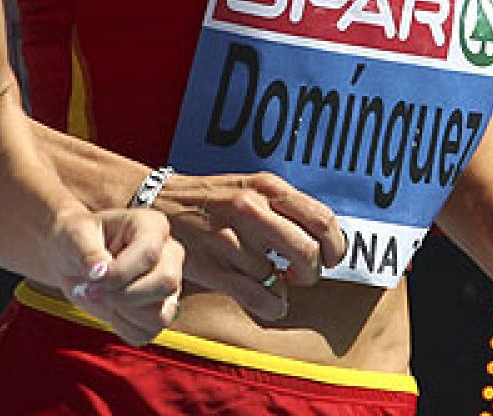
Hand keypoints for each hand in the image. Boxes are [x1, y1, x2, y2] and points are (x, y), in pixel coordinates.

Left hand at [48, 207, 183, 345]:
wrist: (72, 259)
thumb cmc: (76, 239)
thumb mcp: (75, 236)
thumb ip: (88, 253)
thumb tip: (99, 272)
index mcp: (152, 226)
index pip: (149, 253)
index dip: (119, 273)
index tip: (90, 277)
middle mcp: (169, 254)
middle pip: (165, 283)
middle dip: (123, 295)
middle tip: (91, 290)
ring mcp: (168, 285)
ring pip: (161, 314)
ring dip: (123, 313)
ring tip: (100, 297)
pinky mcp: (161, 311)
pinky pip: (149, 332)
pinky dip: (124, 327)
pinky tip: (110, 309)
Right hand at [153, 170, 344, 321]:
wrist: (156, 202)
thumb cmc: (212, 199)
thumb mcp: (250, 187)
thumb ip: (284, 206)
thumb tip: (324, 239)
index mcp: (266, 187)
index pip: (323, 220)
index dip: (335, 246)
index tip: (329, 258)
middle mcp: (251, 209)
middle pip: (308, 252)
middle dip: (312, 272)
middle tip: (301, 274)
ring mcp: (231, 239)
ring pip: (281, 280)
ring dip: (284, 287)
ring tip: (272, 279)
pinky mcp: (214, 267)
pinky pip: (260, 299)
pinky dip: (273, 306)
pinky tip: (267, 299)